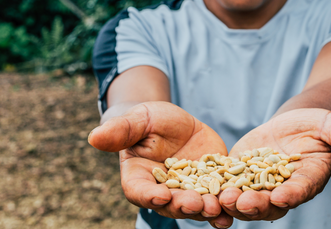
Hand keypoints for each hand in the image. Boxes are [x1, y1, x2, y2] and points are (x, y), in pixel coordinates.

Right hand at [88, 101, 232, 227]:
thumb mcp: (137, 120)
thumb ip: (120, 131)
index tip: (160, 195)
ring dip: (207, 211)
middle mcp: (163, 191)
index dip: (149, 195)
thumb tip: (93, 137)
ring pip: (196, 206)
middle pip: (171, 205)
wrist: (174, 122)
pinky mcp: (211, 184)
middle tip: (196, 205)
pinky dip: (226, 204)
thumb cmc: (148, 120)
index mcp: (139, 178)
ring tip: (218, 210)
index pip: (139, 191)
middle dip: (183, 206)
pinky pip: (217, 196)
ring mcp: (189, 190)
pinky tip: (237, 207)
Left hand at [219, 108, 330, 220]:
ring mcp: (257, 184)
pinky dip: (213, 188)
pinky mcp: (237, 174)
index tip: (284, 196)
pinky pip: (224, 184)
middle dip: (255, 204)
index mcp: (307, 180)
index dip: (293, 194)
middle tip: (240, 202)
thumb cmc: (318, 123)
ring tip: (218, 197)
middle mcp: (282, 189)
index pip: (301, 190)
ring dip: (231, 201)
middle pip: (268, 202)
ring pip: (243, 197)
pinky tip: (197, 188)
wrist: (292, 123)